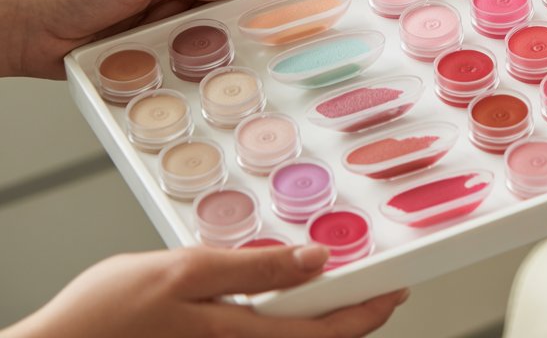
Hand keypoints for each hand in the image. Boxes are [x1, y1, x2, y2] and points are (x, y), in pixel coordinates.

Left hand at [0, 0, 308, 78]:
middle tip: (288, 21)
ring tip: (250, 49)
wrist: (13, 24)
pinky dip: (195, 61)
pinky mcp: (143, 47)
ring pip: (206, 27)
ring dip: (221, 38)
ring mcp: (153, 15)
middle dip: (251, 8)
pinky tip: (209, 67)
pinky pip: (183, 54)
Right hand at [4, 245, 406, 337]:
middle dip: (352, 312)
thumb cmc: (106, 317)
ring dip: (318, 315)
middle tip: (376, 282)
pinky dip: (281, 317)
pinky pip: (260, 337)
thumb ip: (255, 267)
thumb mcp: (186, 271)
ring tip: (334, 281)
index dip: (370, 311)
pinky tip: (278, 294)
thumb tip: (316, 260)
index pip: (329, 333)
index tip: (398, 289)